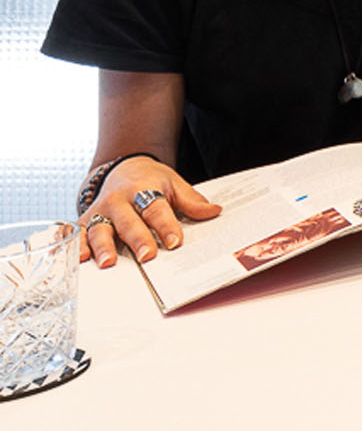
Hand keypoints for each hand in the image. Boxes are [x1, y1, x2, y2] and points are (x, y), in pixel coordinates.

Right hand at [82, 156, 219, 269]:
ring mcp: (100, 210)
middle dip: (138, 238)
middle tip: (147, 256)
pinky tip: (80, 258)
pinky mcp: (85, 221)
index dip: (166, 225)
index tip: (175, 241)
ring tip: (109, 262)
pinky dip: (78, 245)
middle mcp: (119, 199)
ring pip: (100, 228)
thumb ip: (192, 200)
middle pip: (129, 221)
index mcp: (143, 188)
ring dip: (104, 246)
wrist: (124, 168)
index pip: (156, 208)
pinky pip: (79, 233)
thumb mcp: (174, 184)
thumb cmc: (152, 181)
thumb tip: (214, 212)